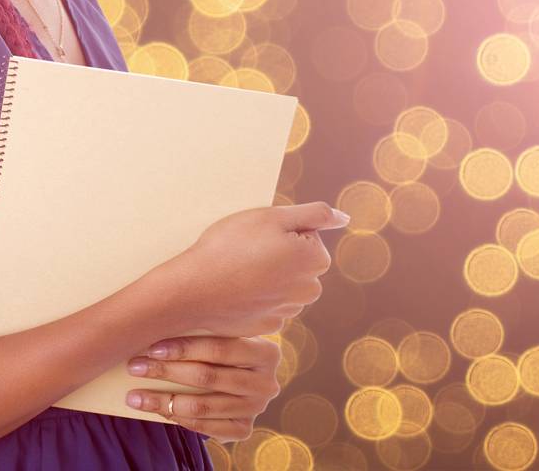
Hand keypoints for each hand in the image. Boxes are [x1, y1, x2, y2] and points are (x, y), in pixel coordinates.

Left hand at [123, 335, 281, 440]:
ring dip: (163, 401)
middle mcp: (266, 383)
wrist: (249, 379)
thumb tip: (157, 324)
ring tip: (135, 397)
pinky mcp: (243, 429)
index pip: (219, 349)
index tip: (151, 347)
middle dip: (166, 371)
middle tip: (135, 367)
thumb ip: (208, 331)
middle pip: (207, 376)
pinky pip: (204, 426)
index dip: (183, 348)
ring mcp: (256, 409)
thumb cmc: (229, 349)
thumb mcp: (229, 335)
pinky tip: (158, 410)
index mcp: (266, 352)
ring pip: (201, 405)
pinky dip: (179, 418)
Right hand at [157, 201, 347, 337]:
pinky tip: (235, 290)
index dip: (281, 231)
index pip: (307, 235)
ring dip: (267, 275)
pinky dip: (255, 295)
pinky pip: (268, 303)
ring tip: (238, 270)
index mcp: (315, 260)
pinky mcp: (269, 324)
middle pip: (298, 261)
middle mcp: (309, 290)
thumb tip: (344, 218)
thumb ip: (316, 214)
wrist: (194, 291)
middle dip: (278, 253)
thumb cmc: (230, 247)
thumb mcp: (273, 216)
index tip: (259, 236)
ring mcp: (289, 310)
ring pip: (283, 282)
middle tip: (246, 251)